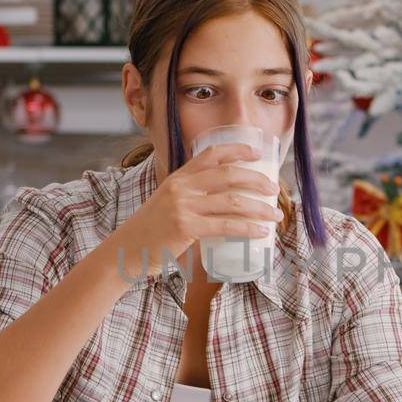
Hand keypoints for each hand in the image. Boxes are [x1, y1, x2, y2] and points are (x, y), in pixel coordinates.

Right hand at [110, 143, 281, 275]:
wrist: (126, 252)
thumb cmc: (151, 232)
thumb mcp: (168, 204)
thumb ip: (191, 200)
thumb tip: (226, 206)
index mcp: (178, 177)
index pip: (211, 153)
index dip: (238, 149)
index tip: (258, 152)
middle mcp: (181, 187)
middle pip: (229, 174)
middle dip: (257, 180)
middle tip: (274, 189)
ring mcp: (183, 206)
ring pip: (232, 201)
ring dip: (260, 208)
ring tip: (276, 214)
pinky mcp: (185, 227)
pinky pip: (226, 225)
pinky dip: (248, 228)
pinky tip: (261, 232)